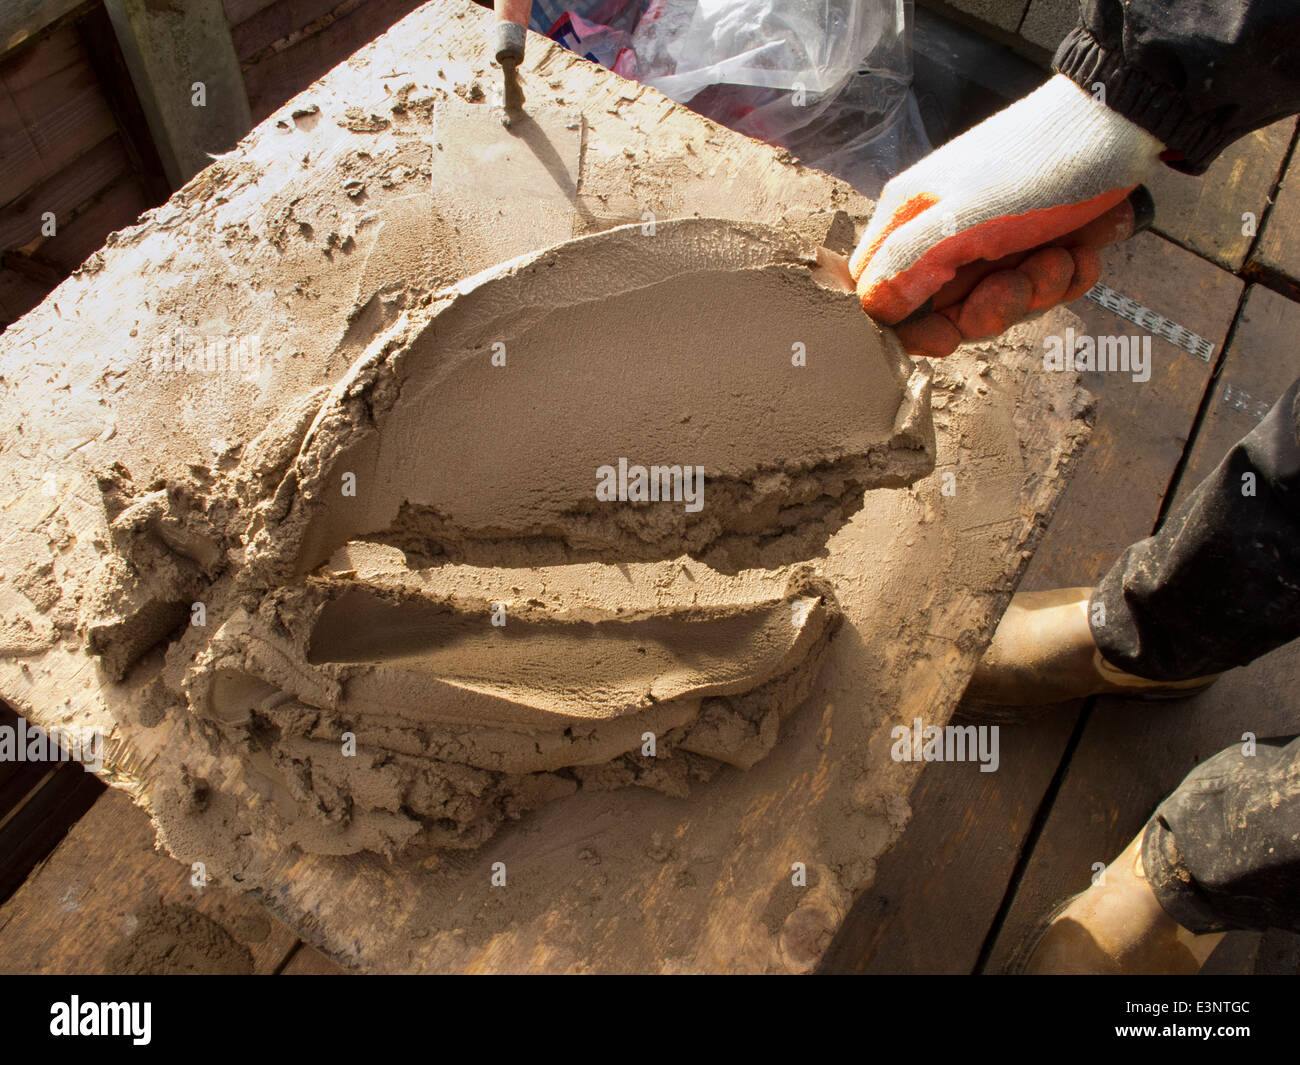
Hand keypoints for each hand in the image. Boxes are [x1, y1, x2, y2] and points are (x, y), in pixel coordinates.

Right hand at [851, 75, 1163, 356]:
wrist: (1123, 121)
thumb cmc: (1041, 163)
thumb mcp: (965, 220)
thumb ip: (907, 265)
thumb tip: (871, 309)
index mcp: (909, 221)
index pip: (879, 295)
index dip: (909, 328)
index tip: (948, 337)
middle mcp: (942, 232)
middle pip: (944, 310)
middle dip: (991, 308)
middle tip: (1021, 281)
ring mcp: (988, 239)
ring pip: (996, 302)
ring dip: (1036, 290)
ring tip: (1059, 254)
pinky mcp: (1032, 242)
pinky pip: (1037, 286)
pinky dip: (1064, 277)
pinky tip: (1079, 251)